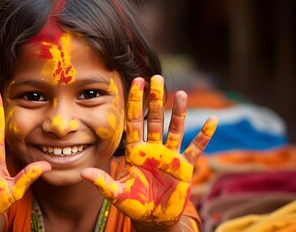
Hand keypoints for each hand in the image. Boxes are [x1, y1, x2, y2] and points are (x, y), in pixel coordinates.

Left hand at [82, 75, 216, 225]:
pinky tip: (212, 121)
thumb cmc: (134, 205)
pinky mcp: (184, 167)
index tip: (136, 82)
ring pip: (175, 129)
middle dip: (156, 100)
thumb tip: (83, 173)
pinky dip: (204, 136)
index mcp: (135, 152)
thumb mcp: (116, 194)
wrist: (154, 219)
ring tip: (181, 94)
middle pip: (154, 120)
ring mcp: (170, 157)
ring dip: (179, 113)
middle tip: (157, 78)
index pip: (134, 122)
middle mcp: (153, 149)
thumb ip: (102, 182)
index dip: (135, 102)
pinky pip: (195, 149)